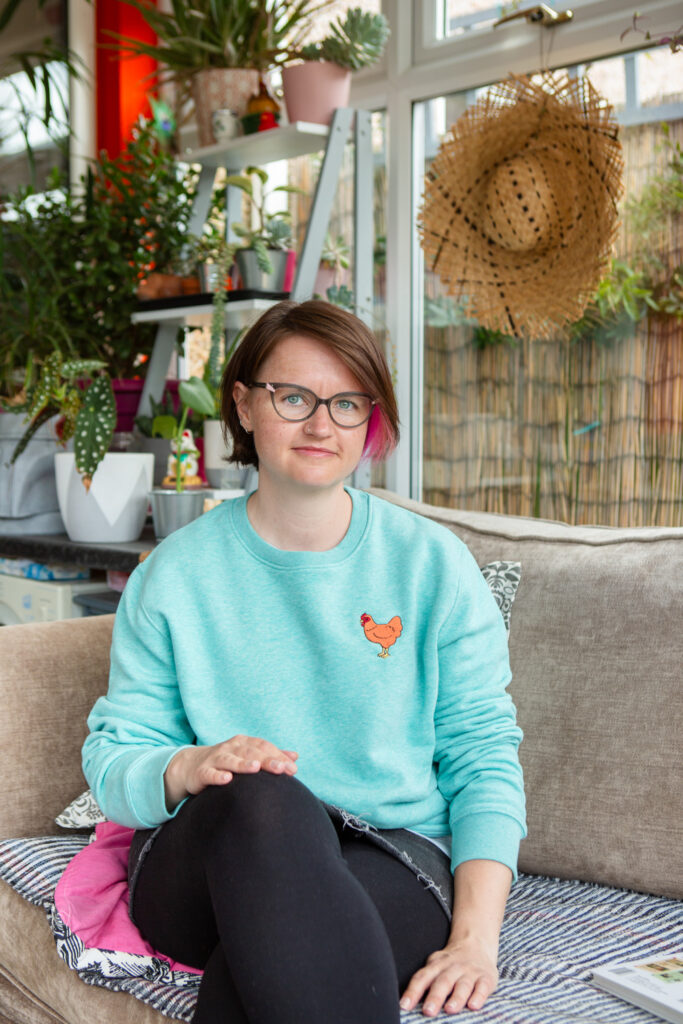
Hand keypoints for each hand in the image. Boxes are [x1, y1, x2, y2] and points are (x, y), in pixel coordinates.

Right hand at [164, 735, 297, 810]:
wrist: (190, 766)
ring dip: (242, 764)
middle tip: (282, 769)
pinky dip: (217, 776)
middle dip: (267, 760)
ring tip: (255, 768)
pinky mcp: (201, 772)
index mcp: (243, 743)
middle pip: (250, 752)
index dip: (278, 756)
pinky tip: (226, 779)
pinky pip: (209, 773)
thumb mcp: (247, 756)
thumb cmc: (226, 762)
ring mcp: (215, 759)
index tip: (293, 768)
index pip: (263, 747)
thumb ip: (270, 756)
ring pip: (230, 760)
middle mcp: (230, 748)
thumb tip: (295, 756)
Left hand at [399, 936, 497, 1016]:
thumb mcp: (436, 966)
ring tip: (450, 1009)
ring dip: (456, 998)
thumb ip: (425, 982)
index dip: (413, 991)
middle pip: (442, 982)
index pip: (422, 977)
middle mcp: (452, 968)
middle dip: (435, 997)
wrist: (476, 944)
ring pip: (462, 985)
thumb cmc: (451, 963)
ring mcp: (470, 972)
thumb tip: (407, 1004)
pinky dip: (479, 996)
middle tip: (428, 1011)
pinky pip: (482, 987)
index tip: (404, 1005)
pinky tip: (474, 1006)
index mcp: (436, 965)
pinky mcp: (486, 978)